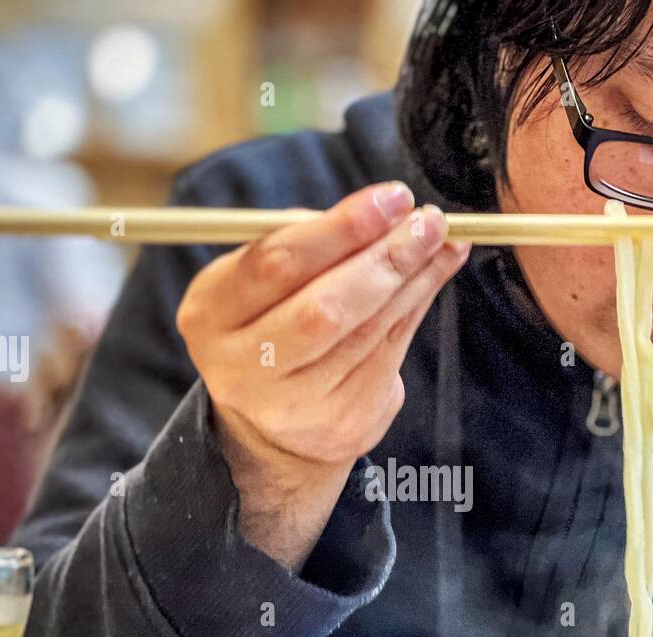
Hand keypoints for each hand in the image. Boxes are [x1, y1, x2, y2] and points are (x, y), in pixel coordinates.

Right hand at [175, 182, 468, 568]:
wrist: (277, 424)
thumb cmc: (274, 323)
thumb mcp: (264, 280)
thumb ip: (310, 244)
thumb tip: (389, 213)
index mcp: (210, 315)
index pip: (276, 264)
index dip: (341, 228)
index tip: (393, 197)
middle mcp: (242, 367)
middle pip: (323, 308)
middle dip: (384, 257)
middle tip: (428, 222)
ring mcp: (293, 404)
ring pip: (364, 331)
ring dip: (413, 279)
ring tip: (442, 242)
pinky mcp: (342, 421)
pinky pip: (388, 353)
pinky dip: (417, 306)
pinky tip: (435, 274)